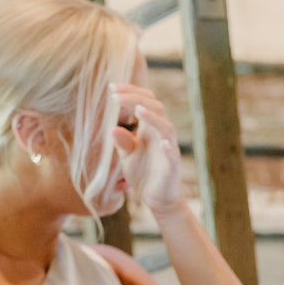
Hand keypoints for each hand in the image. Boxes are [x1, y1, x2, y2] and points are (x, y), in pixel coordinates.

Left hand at [110, 83, 183, 217]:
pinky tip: (162, 142)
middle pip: (155, 108)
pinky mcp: (173, 165)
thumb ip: (121, 142)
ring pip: (166, 127)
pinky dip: (169, 147)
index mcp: (150, 128)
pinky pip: (173, 154)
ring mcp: (169, 148)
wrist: (156, 197)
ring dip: (152, 118)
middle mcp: (161, 134)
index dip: (130, 93)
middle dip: (135, 98)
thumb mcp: (126, 156)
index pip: (143, 102)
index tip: (110, 87)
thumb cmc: (142, 172)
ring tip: (136, 109)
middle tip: (114, 94)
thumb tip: (113, 129)